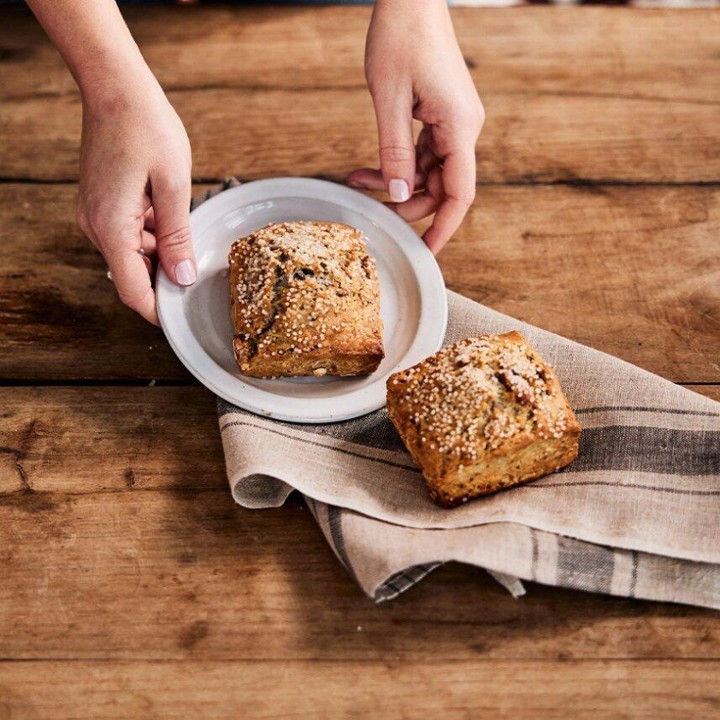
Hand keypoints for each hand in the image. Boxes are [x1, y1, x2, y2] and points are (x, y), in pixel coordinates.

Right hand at [76, 73, 194, 324]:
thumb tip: (182, 278)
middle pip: (135, 274)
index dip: (160, 311)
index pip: (134, 292)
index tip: (184, 320)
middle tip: (199, 256)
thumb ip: (179, 236)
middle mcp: (96, 228)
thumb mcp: (174, 186)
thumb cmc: (146, 128)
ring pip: (135, 254)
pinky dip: (153, 231)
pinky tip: (168, 206)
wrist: (116, 88)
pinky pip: (130, 234)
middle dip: (167, 272)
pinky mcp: (101, 206)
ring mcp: (95, 216)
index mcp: (113, 227)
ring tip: (182, 214)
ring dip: (163, 248)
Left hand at [348, 0, 483, 253]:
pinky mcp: (439, 116)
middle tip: (373, 212)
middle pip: (441, 187)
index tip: (426, 253)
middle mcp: (462, 128)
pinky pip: (421, 153)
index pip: (460, 194)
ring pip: (428, 173)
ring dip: (394, 183)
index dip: (444, 228)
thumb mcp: (389, 100)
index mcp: (459, 126)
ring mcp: (452, 122)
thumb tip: (400, 196)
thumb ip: (394, 153)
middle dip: (406, 205)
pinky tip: (366, 168)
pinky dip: (396, 163)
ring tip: (356, 181)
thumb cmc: (401, 36)